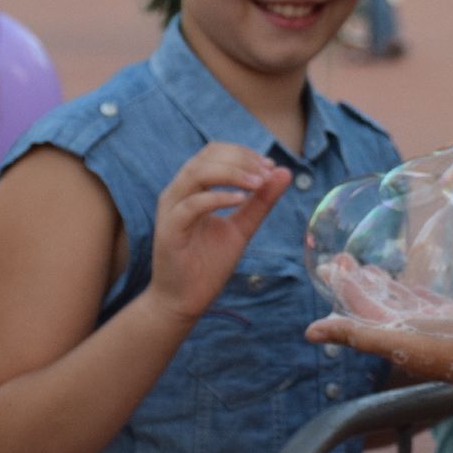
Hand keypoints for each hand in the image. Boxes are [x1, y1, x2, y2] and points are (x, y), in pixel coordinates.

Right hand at [148, 143, 290, 322]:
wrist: (185, 300)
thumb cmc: (208, 263)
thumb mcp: (242, 227)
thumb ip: (260, 201)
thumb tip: (284, 171)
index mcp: (192, 188)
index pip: (214, 152)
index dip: (244, 153)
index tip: (270, 166)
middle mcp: (178, 193)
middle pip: (206, 157)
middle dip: (241, 160)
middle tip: (267, 172)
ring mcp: (171, 210)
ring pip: (197, 173)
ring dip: (232, 173)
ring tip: (258, 183)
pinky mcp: (168, 230)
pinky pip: (190, 205)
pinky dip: (217, 198)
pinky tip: (240, 200)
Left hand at [306, 255, 452, 391]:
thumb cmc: (449, 351)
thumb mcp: (396, 341)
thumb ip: (356, 333)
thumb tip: (309, 331)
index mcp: (389, 334)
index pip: (357, 306)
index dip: (341, 286)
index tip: (328, 264)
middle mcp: (407, 330)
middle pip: (375, 301)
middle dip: (358, 281)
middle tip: (345, 258)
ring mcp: (431, 324)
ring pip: (400, 300)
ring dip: (384, 286)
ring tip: (373, 269)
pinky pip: (429, 301)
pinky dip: (416, 291)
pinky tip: (413, 283)